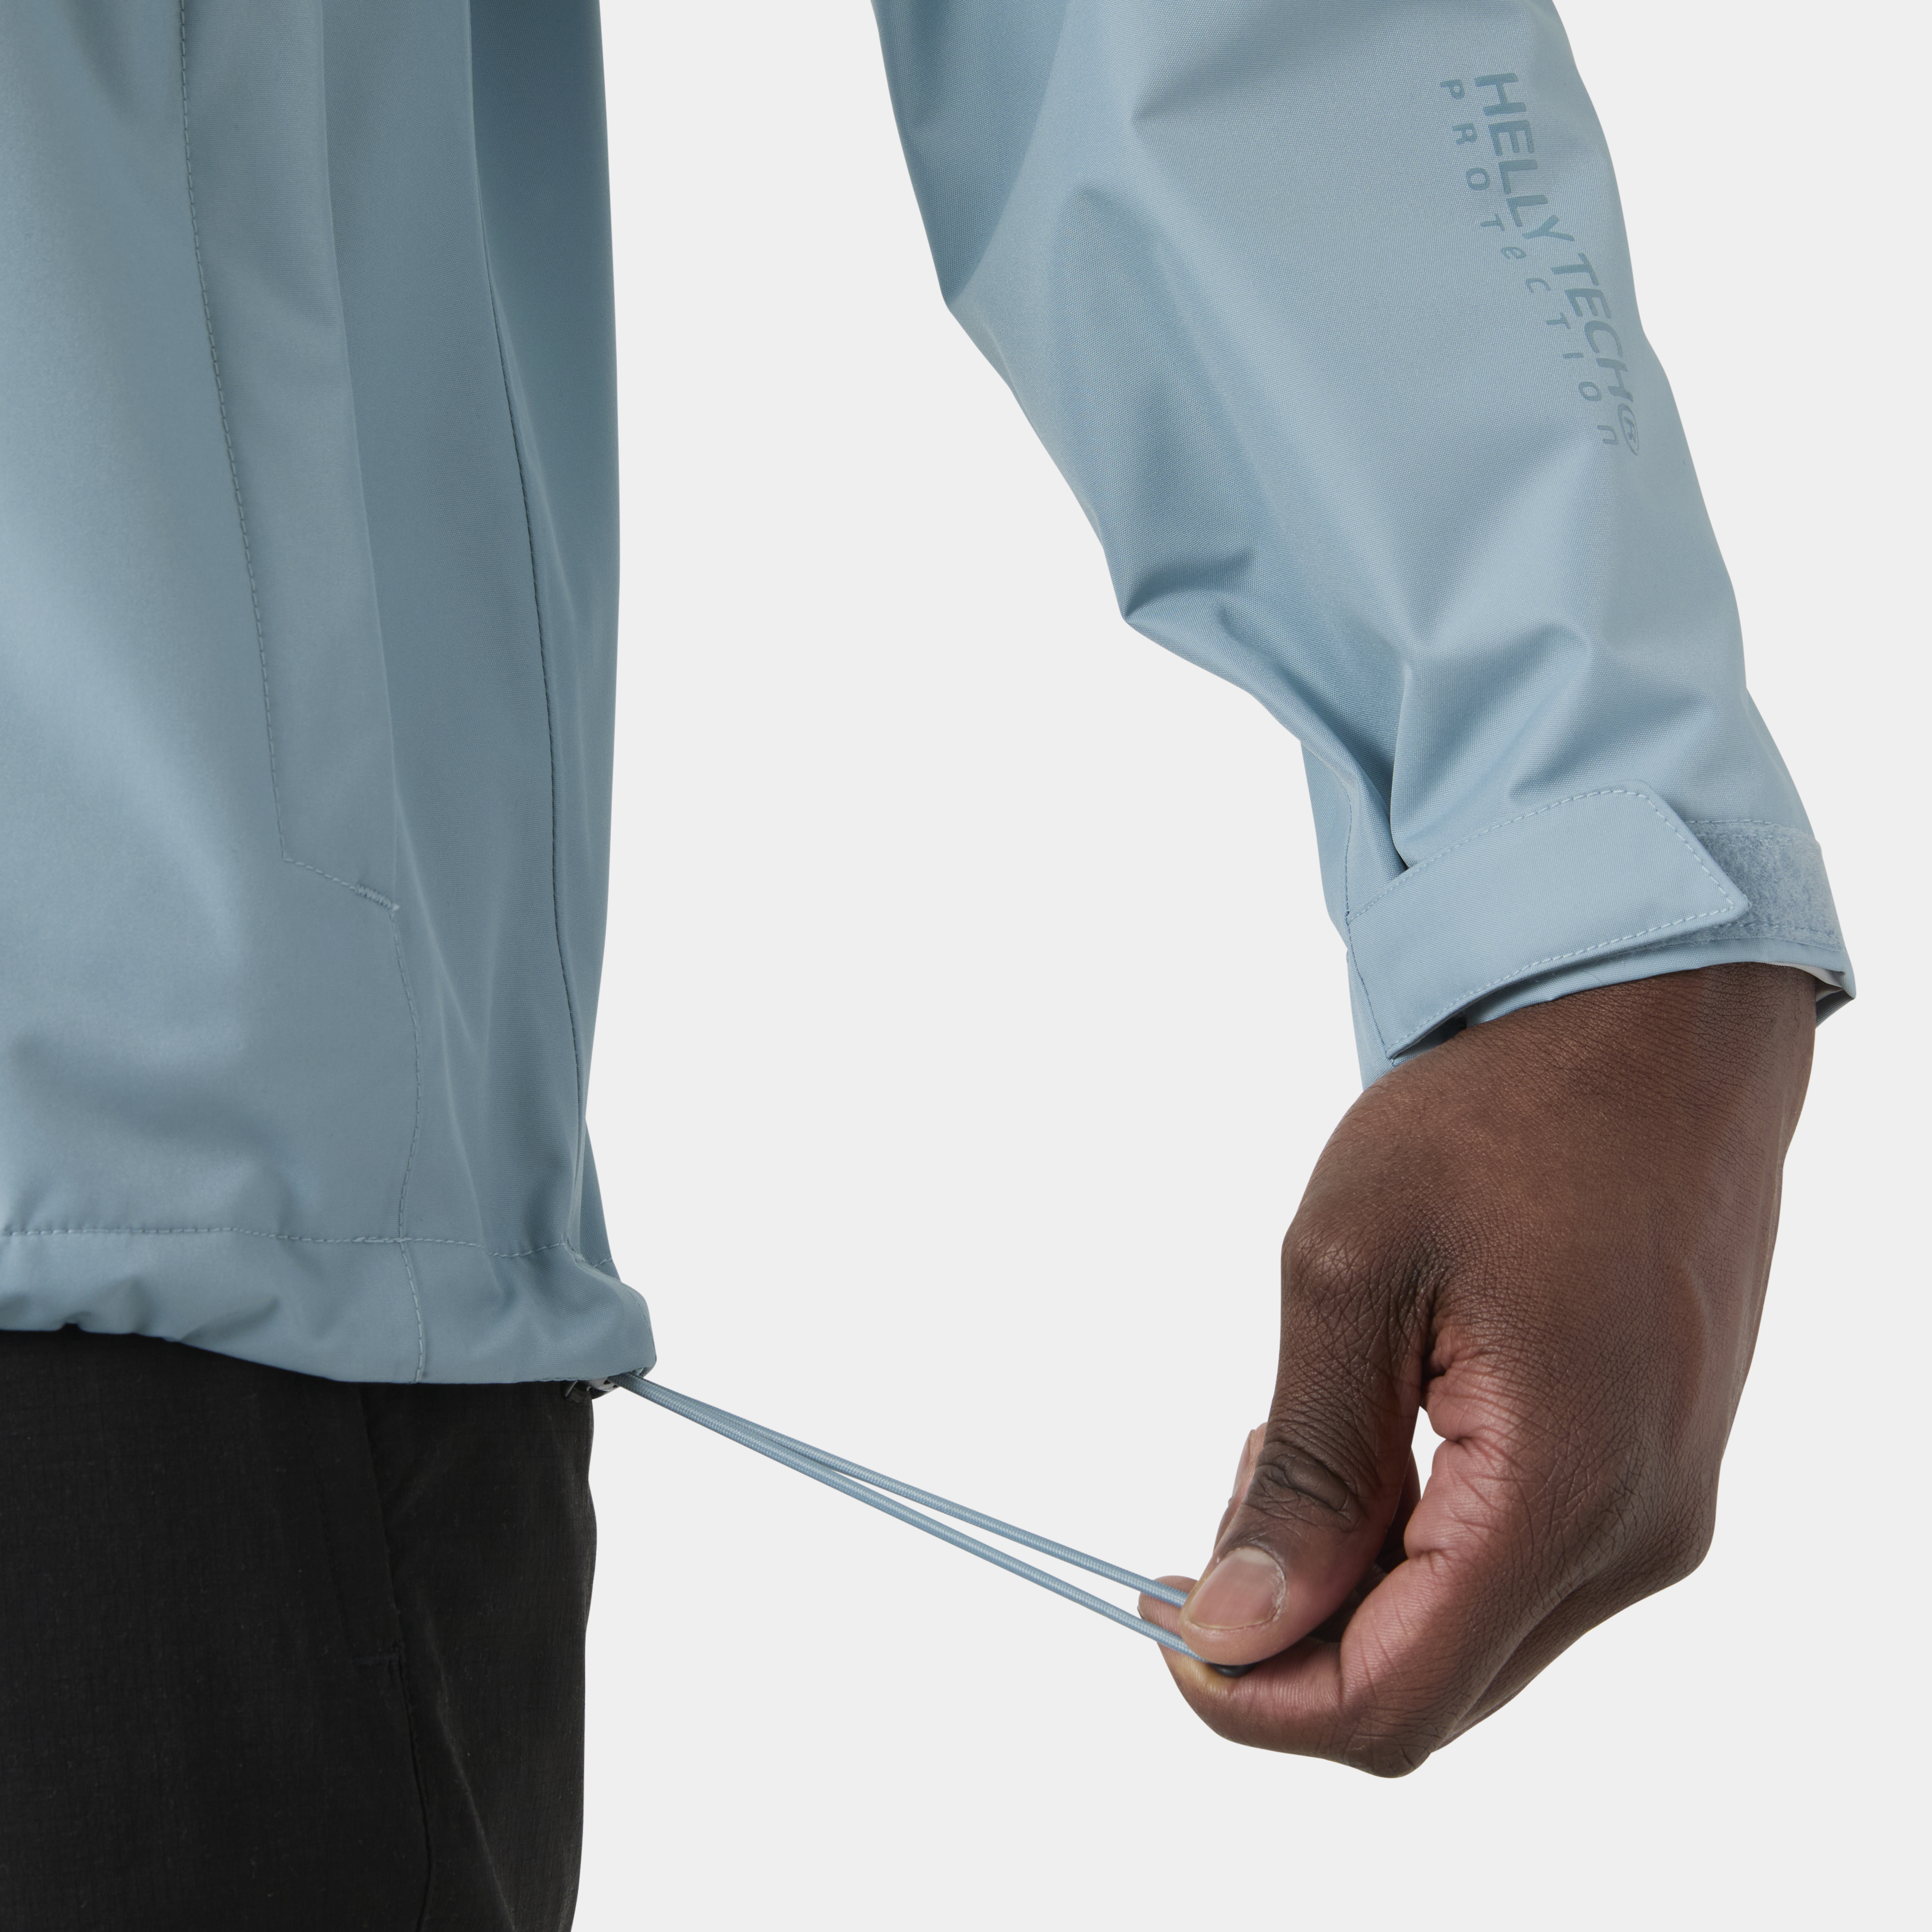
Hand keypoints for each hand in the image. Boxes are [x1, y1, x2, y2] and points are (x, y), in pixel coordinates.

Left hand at [1139, 962, 1816, 1773]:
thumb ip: (1309, 1475)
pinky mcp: (1651, 1475)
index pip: (1393, 1698)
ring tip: (1284, 1448)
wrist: (1653, 1033)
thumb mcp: (1353, 1274)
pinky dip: (1415, 1546)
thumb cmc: (1499, 1121)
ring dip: (1351, 1587)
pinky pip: (1517, 1573)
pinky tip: (1369, 1435)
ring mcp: (1657, 1511)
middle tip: (1204, 1529)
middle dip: (1294, 1640)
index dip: (1257, 1699)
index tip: (1161, 1625)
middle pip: (1432, 1687)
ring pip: (1470, 1637)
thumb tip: (1236, 1630)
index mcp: (1566, 1490)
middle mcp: (1638, 1535)